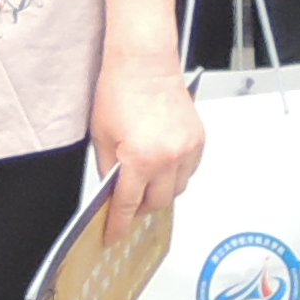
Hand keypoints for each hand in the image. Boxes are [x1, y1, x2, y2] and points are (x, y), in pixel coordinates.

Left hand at [91, 58, 205, 225]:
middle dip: (140, 207)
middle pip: (157, 203)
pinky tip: (162, 164)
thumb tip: (111, 191)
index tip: (114, 235)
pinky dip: (176, 175)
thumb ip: (108, 168)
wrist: (144, 64)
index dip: (119, 224)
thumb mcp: (101, 135)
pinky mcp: (198, 140)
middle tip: (128, 201)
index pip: (128, 204)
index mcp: (139, 158)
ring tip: (145, 179)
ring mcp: (187, 149)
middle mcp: (168, 157)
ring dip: (160, 191)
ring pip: (176, 190)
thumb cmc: (120, 90)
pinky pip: (189, 171)